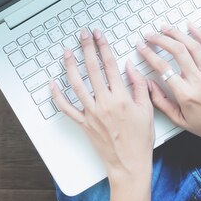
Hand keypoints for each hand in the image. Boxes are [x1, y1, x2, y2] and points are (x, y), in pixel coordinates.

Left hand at [51, 28, 153, 200]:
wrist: (129, 165)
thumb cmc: (140, 140)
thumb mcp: (147, 110)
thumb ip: (140, 86)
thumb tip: (130, 67)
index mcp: (122, 98)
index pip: (110, 65)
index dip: (104, 47)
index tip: (99, 35)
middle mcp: (104, 103)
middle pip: (92, 69)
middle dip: (87, 49)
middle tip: (83, 35)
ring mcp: (91, 113)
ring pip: (77, 85)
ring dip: (70, 66)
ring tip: (68, 52)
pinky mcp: (84, 124)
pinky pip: (67, 108)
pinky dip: (58, 96)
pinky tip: (53, 84)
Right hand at [136, 23, 200, 146]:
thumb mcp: (180, 121)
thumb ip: (161, 103)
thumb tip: (148, 86)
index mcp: (186, 94)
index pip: (163, 68)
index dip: (148, 54)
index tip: (141, 46)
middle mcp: (198, 81)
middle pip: (177, 51)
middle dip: (160, 39)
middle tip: (150, 35)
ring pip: (193, 46)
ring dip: (177, 33)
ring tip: (165, 27)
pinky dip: (200, 34)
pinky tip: (191, 26)